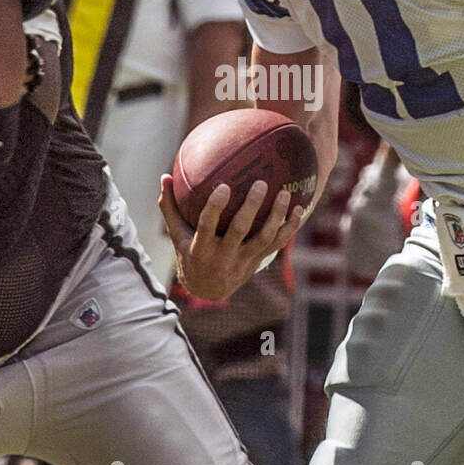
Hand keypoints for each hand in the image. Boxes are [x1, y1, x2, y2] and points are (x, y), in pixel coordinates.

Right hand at [159, 176, 304, 301]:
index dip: (215, 207)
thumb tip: (164, 175)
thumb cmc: (189, 253)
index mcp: (201, 248)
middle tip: (261, 183)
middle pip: (239, 230)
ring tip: (286, 194)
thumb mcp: (177, 234)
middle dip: (251, 207)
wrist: (208, 289)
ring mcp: (242, 261)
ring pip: (263, 238)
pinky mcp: (256, 261)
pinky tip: (299, 210)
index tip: (223, 186)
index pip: (207, 225)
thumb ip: (170, 206)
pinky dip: (289, 228)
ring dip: (276, 217)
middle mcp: (223, 256)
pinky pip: (276, 244)